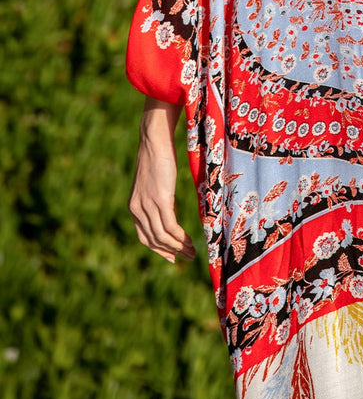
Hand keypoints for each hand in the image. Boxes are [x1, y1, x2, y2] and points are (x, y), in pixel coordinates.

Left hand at [128, 96, 195, 262]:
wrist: (153, 140)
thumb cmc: (156, 156)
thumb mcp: (152, 181)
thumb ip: (155, 196)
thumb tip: (166, 204)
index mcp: (134, 206)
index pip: (143, 237)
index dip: (158, 249)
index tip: (171, 258)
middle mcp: (137, 210)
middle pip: (153, 240)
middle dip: (171, 252)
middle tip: (188, 257)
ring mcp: (148, 206)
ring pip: (162, 237)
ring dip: (178, 248)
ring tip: (193, 252)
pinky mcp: (160, 200)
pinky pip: (170, 227)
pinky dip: (180, 238)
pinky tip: (190, 241)